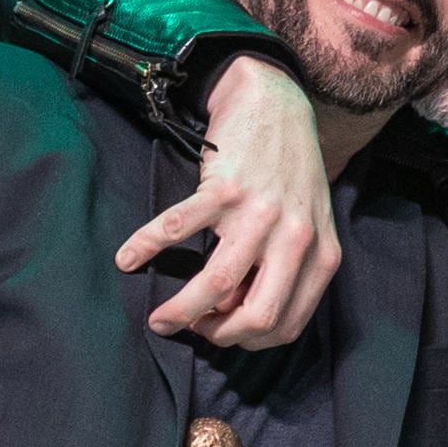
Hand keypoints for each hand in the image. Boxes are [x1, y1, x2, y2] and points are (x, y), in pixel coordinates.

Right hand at [118, 57, 338, 348]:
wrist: (278, 106)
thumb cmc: (288, 175)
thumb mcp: (305, 229)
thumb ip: (281, 273)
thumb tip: (231, 311)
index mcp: (321, 256)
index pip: (286, 326)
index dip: (246, 340)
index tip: (218, 331)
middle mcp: (296, 239)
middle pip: (255, 316)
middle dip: (215, 336)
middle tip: (187, 331)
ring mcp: (260, 213)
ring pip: (216, 284)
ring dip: (180, 311)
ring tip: (158, 320)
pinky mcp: (224, 188)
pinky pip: (177, 230)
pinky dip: (145, 247)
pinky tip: (126, 260)